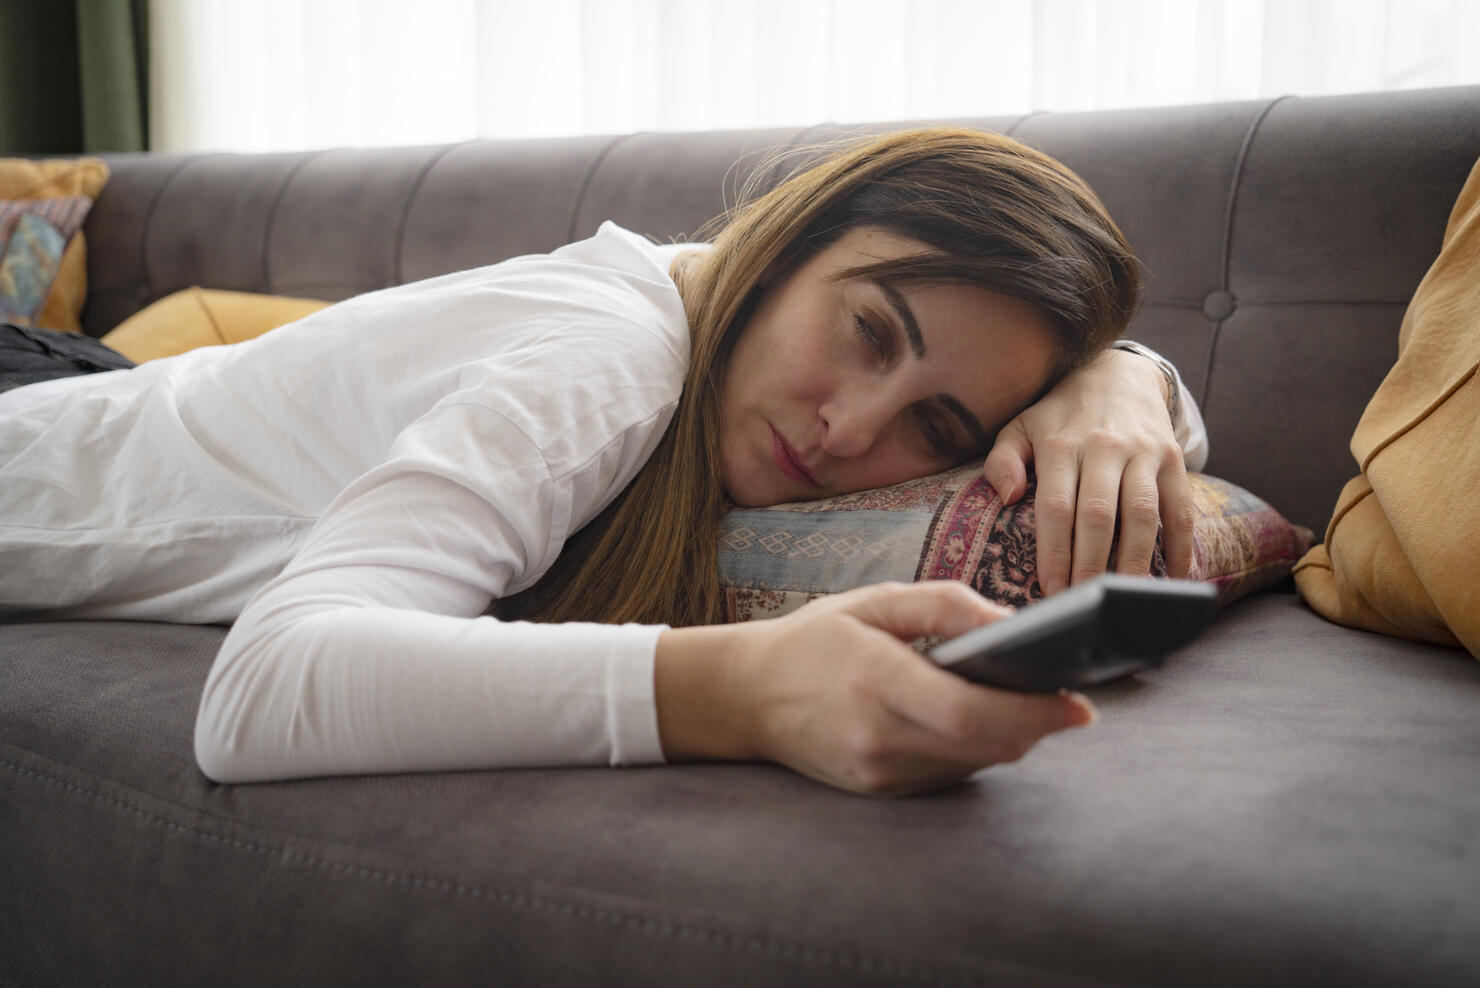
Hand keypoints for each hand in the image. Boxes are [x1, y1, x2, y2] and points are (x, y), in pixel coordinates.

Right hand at [658, 582, 1094, 797]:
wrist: (745, 697)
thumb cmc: (815, 639)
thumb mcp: (874, 601)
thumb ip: (944, 604)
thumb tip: (1012, 623)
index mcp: (875, 680)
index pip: (969, 712)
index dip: (1033, 712)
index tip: (1079, 703)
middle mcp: (878, 737)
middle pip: (986, 745)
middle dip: (1037, 725)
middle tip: (1071, 699)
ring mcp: (878, 772)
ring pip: (975, 762)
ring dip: (1010, 735)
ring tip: (1030, 701)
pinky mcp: (881, 790)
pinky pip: (950, 772)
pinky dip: (975, 747)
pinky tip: (978, 718)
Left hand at [981, 348, 1193, 595]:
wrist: (1118, 373)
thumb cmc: (1059, 414)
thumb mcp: (1020, 427)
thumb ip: (1002, 461)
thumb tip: (1007, 497)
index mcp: (1060, 444)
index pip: (1056, 507)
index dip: (1055, 552)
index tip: (1050, 589)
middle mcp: (1103, 447)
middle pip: (1098, 516)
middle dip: (1090, 566)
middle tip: (1084, 603)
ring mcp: (1142, 452)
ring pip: (1141, 515)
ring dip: (1134, 562)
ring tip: (1124, 599)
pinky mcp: (1172, 457)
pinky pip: (1181, 507)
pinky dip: (1182, 545)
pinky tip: (1175, 577)